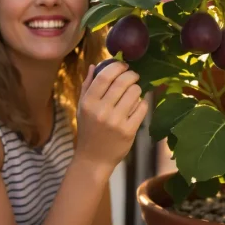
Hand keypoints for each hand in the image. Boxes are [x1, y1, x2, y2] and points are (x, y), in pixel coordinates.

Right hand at [74, 61, 148, 175]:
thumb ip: (87, 86)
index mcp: (88, 103)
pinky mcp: (129, 131)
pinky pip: (142, 107)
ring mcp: (116, 122)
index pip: (105, 76)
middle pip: (123, 82)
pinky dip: (142, 103)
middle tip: (133, 76)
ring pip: (135, 93)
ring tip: (134, 91)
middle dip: (131, 75)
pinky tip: (137, 104)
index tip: (123, 65)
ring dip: (137, 88)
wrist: (93, 159)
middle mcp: (101, 111)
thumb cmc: (88, 130)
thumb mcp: (82, 107)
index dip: (117, 66)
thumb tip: (96, 65)